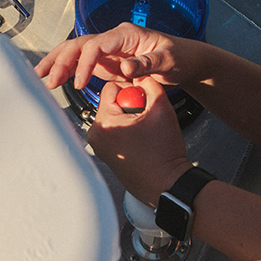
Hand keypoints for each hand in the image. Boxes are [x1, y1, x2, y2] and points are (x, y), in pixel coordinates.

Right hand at [34, 24, 197, 91]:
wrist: (186, 62)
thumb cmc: (180, 58)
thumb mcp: (168, 61)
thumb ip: (146, 64)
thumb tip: (125, 67)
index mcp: (127, 35)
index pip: (97, 44)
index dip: (84, 62)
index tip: (78, 82)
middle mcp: (114, 40)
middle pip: (79, 45)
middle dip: (60, 60)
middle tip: (46, 79)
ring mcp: (108, 51)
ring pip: (76, 53)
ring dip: (58, 64)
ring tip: (40, 78)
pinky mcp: (107, 63)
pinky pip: (82, 64)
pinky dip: (68, 72)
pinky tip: (54, 80)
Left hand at [87, 77, 192, 205]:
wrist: (165, 185)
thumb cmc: (163, 154)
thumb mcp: (161, 108)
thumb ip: (150, 83)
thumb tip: (141, 75)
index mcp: (103, 122)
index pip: (112, 87)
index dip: (133, 92)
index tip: (144, 106)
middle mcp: (95, 135)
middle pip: (112, 102)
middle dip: (131, 107)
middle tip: (146, 123)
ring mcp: (99, 147)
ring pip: (115, 117)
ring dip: (131, 120)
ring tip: (145, 135)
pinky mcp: (106, 155)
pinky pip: (116, 132)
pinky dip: (129, 133)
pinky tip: (142, 144)